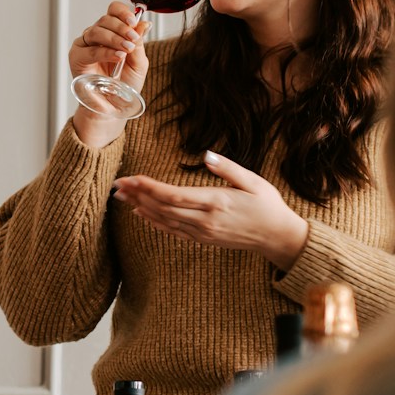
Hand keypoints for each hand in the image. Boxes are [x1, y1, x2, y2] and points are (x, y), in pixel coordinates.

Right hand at [68, 2, 147, 146]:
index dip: (123, 12)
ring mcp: (86, 45)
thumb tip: (144, 23)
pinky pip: (90, 49)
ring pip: (97, 30)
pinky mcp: (77, 57)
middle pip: (105, 18)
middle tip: (132, 38)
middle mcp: (98, 36)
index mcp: (113, 32)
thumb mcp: (139, 62)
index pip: (114, 11)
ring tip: (126, 50)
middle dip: (121, 27)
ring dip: (114, 38)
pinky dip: (106, 51)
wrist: (114, 106)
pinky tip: (118, 57)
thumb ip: (139, 42)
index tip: (134, 21)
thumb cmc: (125, 85)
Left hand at [113, 150, 311, 269]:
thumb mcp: (253, 181)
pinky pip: (173, 231)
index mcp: (216, 202)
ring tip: (122, 197)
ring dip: (141, 208)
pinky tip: (141, 214)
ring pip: (165, 220)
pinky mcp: (203, 239)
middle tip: (118, 185)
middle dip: (138, 196)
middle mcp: (205, 220)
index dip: (151, 188)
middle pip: (164, 208)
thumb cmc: (267, 205)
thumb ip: (228, 168)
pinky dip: (154, 222)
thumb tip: (207, 155)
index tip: (133, 178)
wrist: (276, 237)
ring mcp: (203, 232)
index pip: (175, 195)